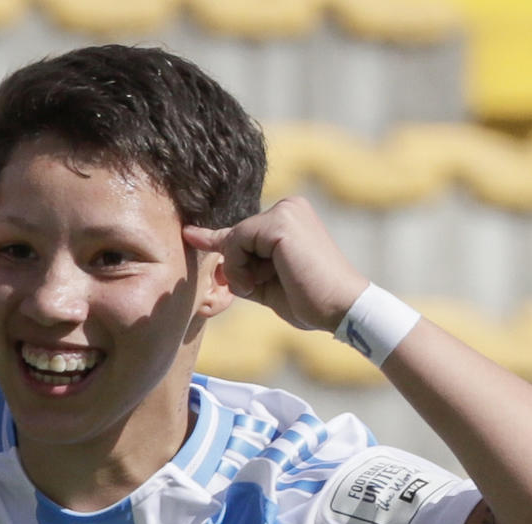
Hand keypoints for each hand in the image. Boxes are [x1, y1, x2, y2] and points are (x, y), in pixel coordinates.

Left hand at [184, 197, 367, 332]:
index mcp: (290, 219)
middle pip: (236, 235)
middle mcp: (289, 207)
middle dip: (236, 267)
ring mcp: (285, 212)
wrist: (342, 309)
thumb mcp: (267, 283)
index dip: (215, 237)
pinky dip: (239, 267)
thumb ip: (242, 269)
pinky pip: (236, 242)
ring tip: (261, 286)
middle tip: (257, 288)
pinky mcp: (280, 223)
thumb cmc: (311, 301)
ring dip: (237, 270)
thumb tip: (215, 263)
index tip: (189, 234)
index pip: (245, 230)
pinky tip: (259, 281)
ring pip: (234, 239)